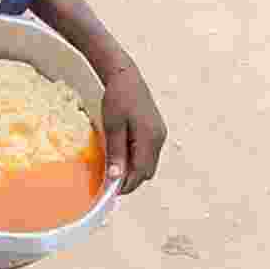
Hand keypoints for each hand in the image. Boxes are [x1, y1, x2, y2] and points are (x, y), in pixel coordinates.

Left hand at [100, 58, 165, 194]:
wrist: (126, 76)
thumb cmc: (117, 98)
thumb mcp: (113, 126)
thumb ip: (116, 152)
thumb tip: (116, 177)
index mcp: (150, 137)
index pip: (141, 171)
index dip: (127, 184)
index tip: (110, 192)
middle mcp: (159, 139)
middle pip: (147, 171)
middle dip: (130, 180)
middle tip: (110, 182)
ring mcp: (160, 135)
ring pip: (148, 164)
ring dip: (133, 170)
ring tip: (114, 169)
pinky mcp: (156, 131)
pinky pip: (148, 154)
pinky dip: (136, 160)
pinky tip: (122, 156)